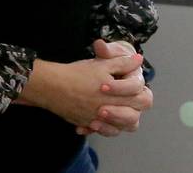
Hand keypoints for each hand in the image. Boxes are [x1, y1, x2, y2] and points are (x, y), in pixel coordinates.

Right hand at [19, 54, 145, 128]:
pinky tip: (99, 118)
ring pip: (118, 129)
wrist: (52, 86)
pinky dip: (102, 127)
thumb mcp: (101, 64)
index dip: (138, 90)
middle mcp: (109, 112)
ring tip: (116, 109)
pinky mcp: (86, 124)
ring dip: (120, 121)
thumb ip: (122, 63)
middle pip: (133, 118)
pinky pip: (99, 132)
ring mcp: (97, 121)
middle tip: (127, 97)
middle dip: (133, 107)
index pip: (141, 98)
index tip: (128, 81)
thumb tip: (139, 59)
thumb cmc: (77, 74)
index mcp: (116, 96)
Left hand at [75, 39, 151, 136]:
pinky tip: (82, 127)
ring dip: (111, 125)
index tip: (102, 85)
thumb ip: (105, 51)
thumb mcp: (105, 56)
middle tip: (101, 109)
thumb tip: (100, 44)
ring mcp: (126, 111)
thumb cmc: (105, 62)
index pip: (136, 87)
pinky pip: (111, 131)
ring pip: (129, 125)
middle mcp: (135, 98)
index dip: (121, 87)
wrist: (96, 75)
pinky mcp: (115, 121)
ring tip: (94, 121)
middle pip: (137, 110)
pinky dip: (98, 130)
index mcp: (136, 80)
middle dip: (119, 112)